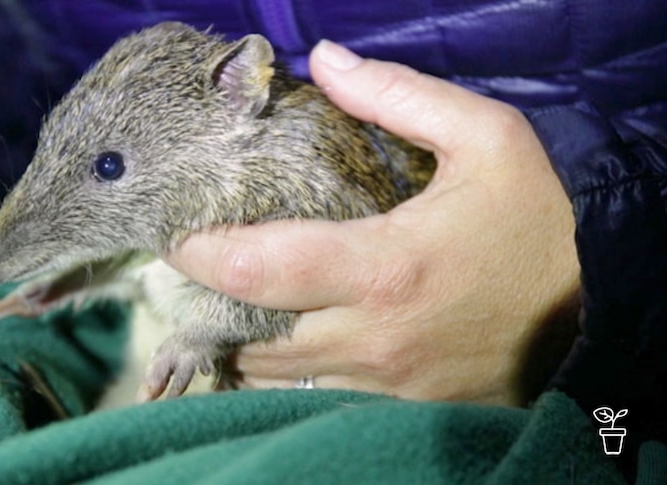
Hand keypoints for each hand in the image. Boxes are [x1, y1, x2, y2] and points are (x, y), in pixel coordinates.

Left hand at [164, 40, 580, 405]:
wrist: (596, 316)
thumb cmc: (537, 226)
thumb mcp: (487, 141)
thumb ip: (399, 97)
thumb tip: (324, 61)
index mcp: (388, 267)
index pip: (260, 267)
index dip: (201, 250)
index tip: (176, 229)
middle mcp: (372, 336)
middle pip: (249, 328)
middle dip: (208, 296)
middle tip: (196, 259)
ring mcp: (380, 382)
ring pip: (272, 370)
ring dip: (238, 332)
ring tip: (229, 291)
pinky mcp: (393, 404)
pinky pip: (310, 392)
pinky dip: (280, 365)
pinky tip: (279, 332)